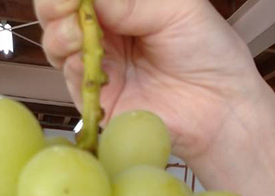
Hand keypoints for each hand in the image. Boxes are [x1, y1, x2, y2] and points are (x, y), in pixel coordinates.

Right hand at [36, 0, 274, 166]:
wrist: (219, 107)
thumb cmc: (209, 53)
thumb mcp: (177, 9)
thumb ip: (131, 1)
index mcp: (124, 5)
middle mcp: (106, 32)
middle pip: (57, 13)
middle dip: (55, 6)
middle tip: (68, 7)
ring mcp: (98, 64)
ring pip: (56, 43)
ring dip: (59, 34)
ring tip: (79, 34)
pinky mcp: (97, 99)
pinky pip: (70, 79)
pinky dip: (72, 64)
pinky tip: (87, 58)